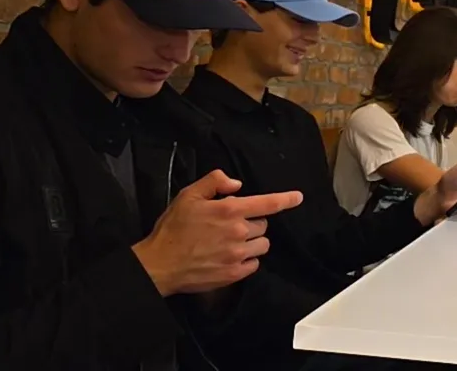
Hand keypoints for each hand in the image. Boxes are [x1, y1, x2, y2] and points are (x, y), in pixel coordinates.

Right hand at [132, 170, 302, 296]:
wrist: (159, 264)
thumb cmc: (173, 228)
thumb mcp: (189, 195)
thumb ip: (215, 182)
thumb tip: (237, 184)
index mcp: (229, 210)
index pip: (267, 204)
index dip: (285, 199)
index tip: (298, 197)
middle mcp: (238, 232)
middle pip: (263, 225)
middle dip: (252, 222)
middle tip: (231, 225)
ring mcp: (237, 254)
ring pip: (262, 244)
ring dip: (252, 241)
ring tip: (232, 241)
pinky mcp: (234, 274)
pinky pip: (254, 264)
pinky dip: (247, 259)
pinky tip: (231, 256)